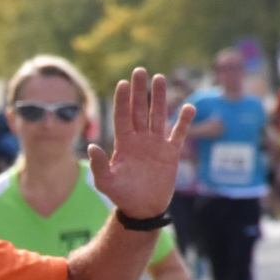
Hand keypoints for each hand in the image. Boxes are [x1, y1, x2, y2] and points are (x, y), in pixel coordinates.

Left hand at [89, 69, 191, 219]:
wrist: (142, 208)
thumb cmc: (121, 195)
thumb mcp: (106, 182)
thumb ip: (98, 165)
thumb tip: (91, 147)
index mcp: (124, 143)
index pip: (122, 116)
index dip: (122, 100)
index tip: (122, 83)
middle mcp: (140, 139)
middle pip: (140, 110)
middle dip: (140, 91)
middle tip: (140, 71)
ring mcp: (156, 144)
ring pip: (158, 115)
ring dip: (159, 98)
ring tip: (159, 78)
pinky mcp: (171, 153)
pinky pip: (179, 133)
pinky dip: (185, 121)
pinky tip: (189, 106)